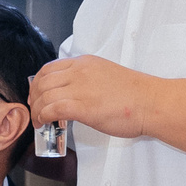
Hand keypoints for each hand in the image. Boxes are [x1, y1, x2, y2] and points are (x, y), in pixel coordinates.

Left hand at [29, 53, 161, 139]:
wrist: (152, 103)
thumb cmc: (136, 95)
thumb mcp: (106, 75)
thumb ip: (87, 79)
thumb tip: (74, 93)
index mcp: (85, 62)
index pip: (50, 68)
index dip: (38, 82)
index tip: (38, 94)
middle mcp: (79, 71)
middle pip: (43, 81)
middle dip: (34, 97)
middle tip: (35, 109)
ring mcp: (80, 88)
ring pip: (44, 96)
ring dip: (37, 110)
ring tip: (39, 120)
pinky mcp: (82, 107)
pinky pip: (52, 109)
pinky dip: (43, 117)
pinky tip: (44, 123)